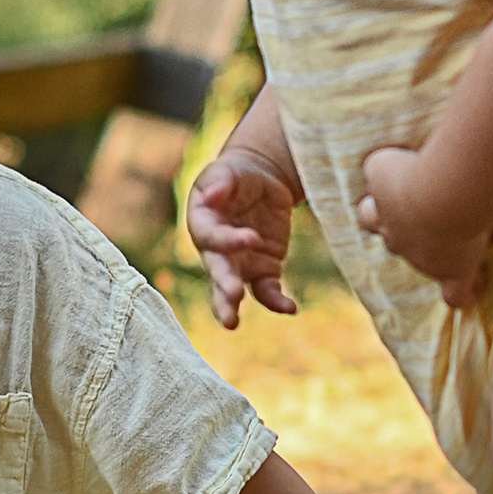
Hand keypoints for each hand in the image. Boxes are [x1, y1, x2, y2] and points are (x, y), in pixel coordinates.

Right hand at [187, 148, 298, 330]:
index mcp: (202, 223)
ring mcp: (238, 264)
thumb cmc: (237, 174)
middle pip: (216, 270)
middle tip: (231, 296)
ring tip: (231, 323)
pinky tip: (290, 308)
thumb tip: (211, 196)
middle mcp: (216, 250)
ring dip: (231, 305)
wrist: (260, 180)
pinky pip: (266, 291)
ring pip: (232, 289)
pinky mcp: (262, 270)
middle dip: (222, 285)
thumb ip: (220, 182)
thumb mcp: (229, 170)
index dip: (228, 240)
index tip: (250, 238)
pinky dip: (276, 301)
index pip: (210, 237)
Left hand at [356, 144, 486, 306]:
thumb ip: (378, 171)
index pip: (370, 216)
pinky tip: (474, 288)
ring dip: (442, 253)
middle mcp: (399, 241)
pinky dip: (464, 293)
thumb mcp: (382, 163)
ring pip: (427, 264)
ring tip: (464, 238)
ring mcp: (427, 261)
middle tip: (437, 207)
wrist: (445, 194)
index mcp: (382, 214)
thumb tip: (380, 173)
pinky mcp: (455, 272)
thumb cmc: (413, 172)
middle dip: (411, 229)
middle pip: (395, 241)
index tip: (398, 195)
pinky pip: (456, 294)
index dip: (379, 209)